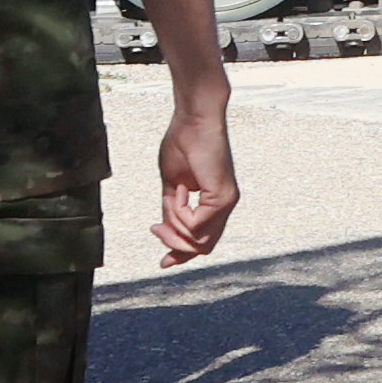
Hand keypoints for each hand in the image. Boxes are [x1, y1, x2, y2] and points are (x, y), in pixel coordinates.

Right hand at [155, 94, 240, 263]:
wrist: (193, 120)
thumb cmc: (183, 144)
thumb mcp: (172, 185)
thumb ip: (171, 211)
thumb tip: (165, 232)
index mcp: (214, 203)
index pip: (203, 241)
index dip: (182, 255)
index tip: (163, 262)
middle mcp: (224, 206)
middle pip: (202, 247)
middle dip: (174, 245)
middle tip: (155, 229)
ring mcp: (226, 202)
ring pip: (198, 239)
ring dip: (175, 225)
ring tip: (171, 198)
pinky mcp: (223, 196)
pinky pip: (196, 225)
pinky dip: (180, 214)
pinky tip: (179, 191)